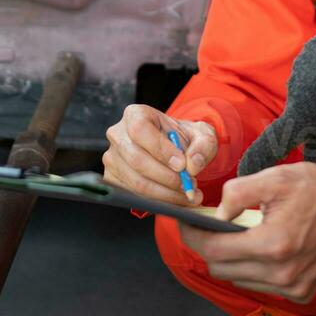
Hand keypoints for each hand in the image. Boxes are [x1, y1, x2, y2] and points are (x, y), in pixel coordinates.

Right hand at [102, 103, 216, 206]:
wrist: (174, 151)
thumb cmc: (183, 139)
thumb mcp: (201, 135)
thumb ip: (203, 145)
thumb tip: (192, 164)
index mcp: (136, 114)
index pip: (140, 129)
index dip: (160, 149)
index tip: (182, 165)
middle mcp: (118, 134)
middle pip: (136, 159)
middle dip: (166, 177)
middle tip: (189, 185)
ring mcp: (112, 158)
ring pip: (136, 181)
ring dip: (165, 193)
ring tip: (188, 194)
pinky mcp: (113, 178)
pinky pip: (134, 194)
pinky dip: (158, 200)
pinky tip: (175, 199)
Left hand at [179, 162, 315, 303]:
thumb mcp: (277, 177)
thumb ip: (238, 193)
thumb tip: (216, 213)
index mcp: (273, 245)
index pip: (212, 250)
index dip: (192, 235)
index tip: (185, 222)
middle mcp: (281, 274)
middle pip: (221, 268)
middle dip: (208, 246)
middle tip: (208, 225)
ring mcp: (292, 288)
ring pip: (238, 279)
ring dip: (231, 258)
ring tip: (236, 234)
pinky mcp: (302, 293)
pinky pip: (261, 285)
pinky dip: (253, 269)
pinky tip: (262, 248)